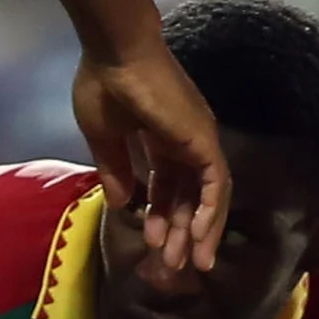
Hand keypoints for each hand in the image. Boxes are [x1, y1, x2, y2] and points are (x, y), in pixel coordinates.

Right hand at [70, 42, 227, 272]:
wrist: (115, 54)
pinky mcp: (204, 141)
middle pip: (189, 195)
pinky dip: (209, 214)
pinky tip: (198, 239)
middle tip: (171, 264)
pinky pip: (215, 186)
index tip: (148, 241)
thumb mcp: (103, 137)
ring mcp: (199, 140)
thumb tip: (121, 203)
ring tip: (189, 263)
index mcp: (161, 138)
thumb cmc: (104, 86)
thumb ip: (115, 170)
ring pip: (208, 195)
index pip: (167, 185)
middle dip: (179, 231)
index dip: (158, 214)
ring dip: (198, 230)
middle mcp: (186, 141)